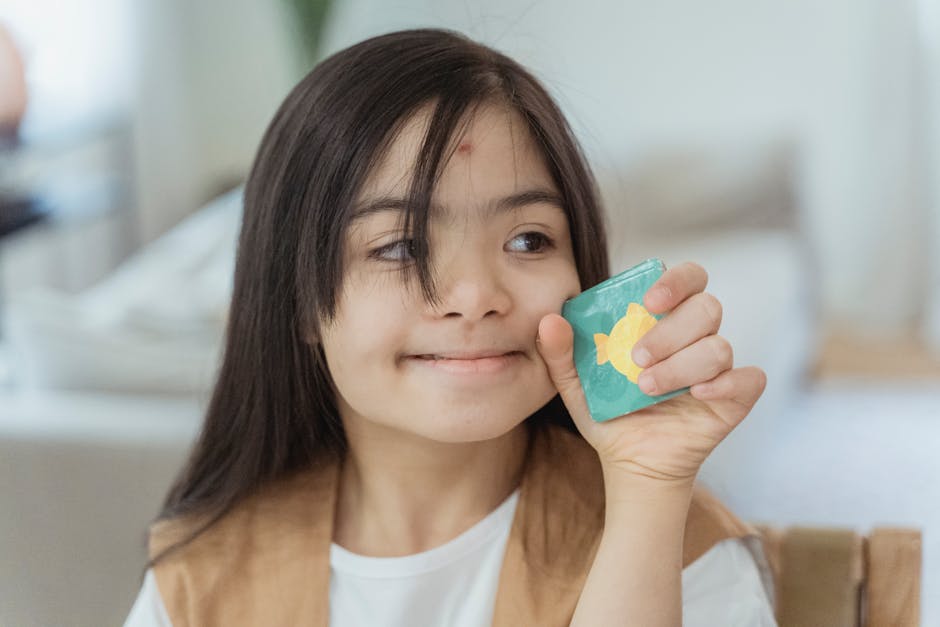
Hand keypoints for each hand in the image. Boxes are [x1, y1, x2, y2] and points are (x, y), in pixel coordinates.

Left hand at [536, 262, 766, 485]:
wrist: (627, 460)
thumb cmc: (607, 411)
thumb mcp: (575, 383)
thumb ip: (560, 351)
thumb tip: (550, 320)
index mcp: (665, 318)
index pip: (688, 278)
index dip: (676, 281)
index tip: (649, 302)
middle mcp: (696, 335)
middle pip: (706, 308)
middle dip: (671, 331)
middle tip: (637, 358)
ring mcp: (718, 367)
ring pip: (719, 346)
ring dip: (681, 366)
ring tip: (646, 388)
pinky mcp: (734, 397)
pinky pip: (749, 379)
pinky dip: (726, 384)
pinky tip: (697, 395)